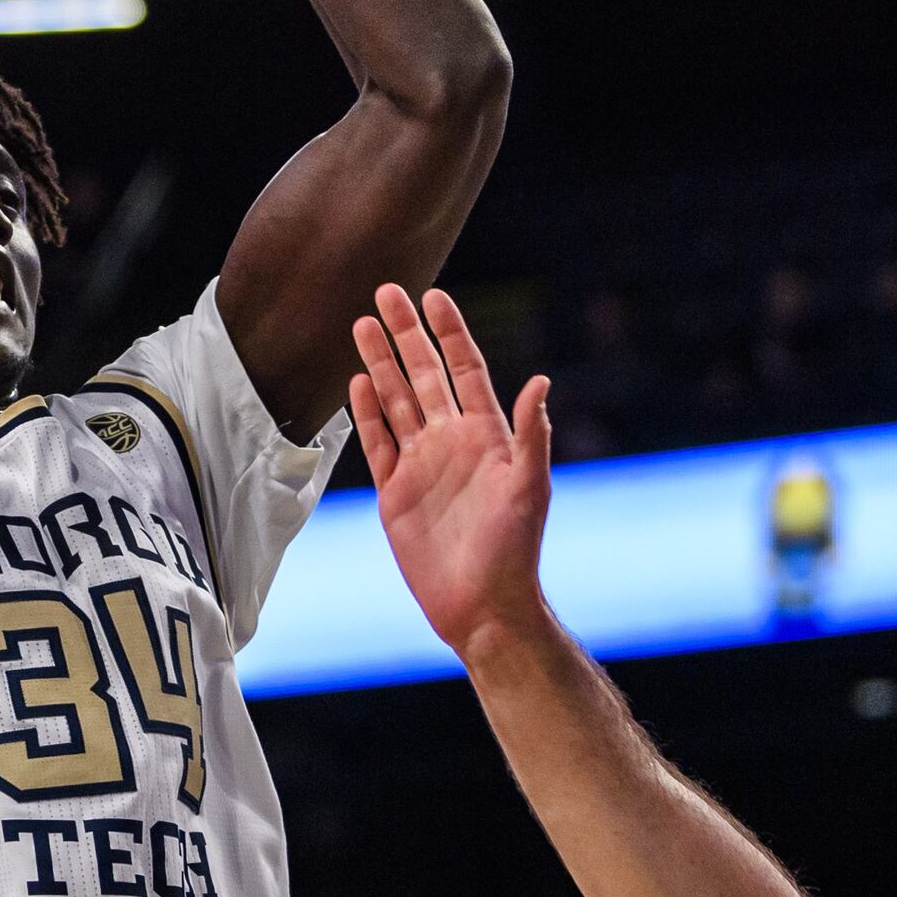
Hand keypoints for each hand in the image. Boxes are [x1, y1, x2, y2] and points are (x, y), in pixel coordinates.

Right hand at [348, 284, 552, 658]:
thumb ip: (531, 434)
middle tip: (386, 291)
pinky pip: (377, 443)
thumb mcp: (529, 487)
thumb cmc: (513, 549)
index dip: (450, 332)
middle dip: (405, 334)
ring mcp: (422, 464)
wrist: (481, 605)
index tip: (434, 295)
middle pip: (425, 374)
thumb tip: (541, 380)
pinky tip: (356, 383)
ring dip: (379, 364)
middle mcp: (452, 441)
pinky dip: (366, 413)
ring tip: (361, 324)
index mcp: (487, 435)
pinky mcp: (395, 492)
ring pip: (396, 401)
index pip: (465, 368)